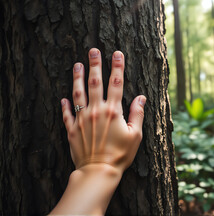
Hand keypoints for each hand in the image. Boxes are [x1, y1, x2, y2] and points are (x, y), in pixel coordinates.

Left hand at [61, 48, 145, 172]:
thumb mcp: (135, 135)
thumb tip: (142, 98)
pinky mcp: (73, 129)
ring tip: (77, 65)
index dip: (117, 67)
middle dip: (95, 65)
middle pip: (95, 83)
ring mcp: (82, 119)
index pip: (116, 83)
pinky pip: (67, 114)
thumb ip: (137, 114)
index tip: (117, 53)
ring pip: (79, 93)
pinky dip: (65, 105)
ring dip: (77, 78)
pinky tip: (63, 97)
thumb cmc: (120, 154)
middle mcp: (96, 111)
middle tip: (93, 50)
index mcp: (113, 111)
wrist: (99, 171)